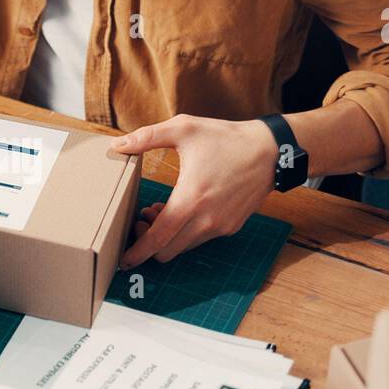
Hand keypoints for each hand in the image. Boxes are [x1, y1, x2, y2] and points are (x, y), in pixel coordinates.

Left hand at [111, 116, 278, 268]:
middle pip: (166, 251)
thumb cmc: (227, 139)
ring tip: (161, 210)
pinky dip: (186, 232)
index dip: (137, 252)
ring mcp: (220, 226)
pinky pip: (200, 239)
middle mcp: (206, 219)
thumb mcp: (184, 129)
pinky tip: (184, 209)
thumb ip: (147, 137)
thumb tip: (117, 144)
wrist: (271, 151)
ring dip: (167, 236)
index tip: (123, 260)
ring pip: (183, 246)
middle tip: (141, 219)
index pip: (157, 239)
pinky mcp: (231, 226)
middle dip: (148, 242)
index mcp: (190, 199)